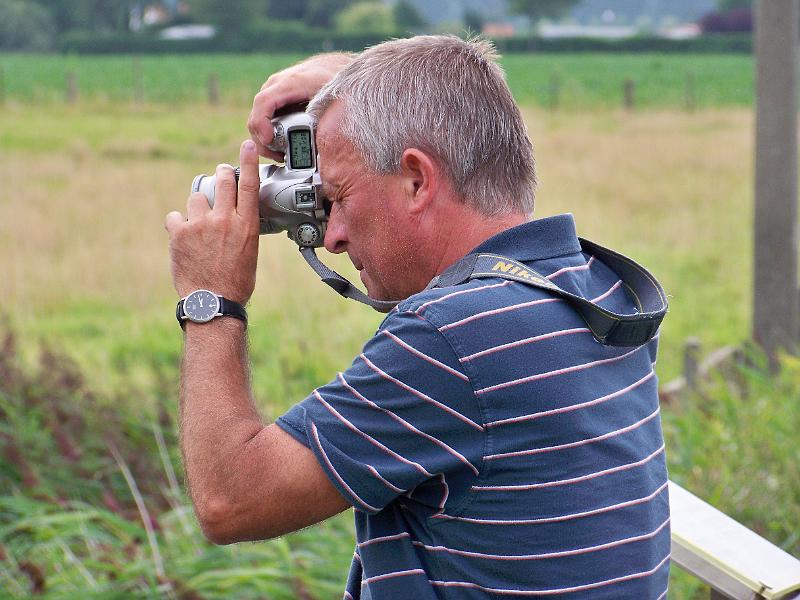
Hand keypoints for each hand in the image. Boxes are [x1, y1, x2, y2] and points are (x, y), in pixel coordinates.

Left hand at [165, 140, 260, 304]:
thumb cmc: (235, 282)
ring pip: (196, 198)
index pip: (249, 185)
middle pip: (222, 181)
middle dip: (221, 173)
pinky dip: (178, 224)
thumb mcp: (249, 252)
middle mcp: (225, 220)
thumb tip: (235, 215)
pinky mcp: (179, 233)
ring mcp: (200, 224)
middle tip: (220, 174)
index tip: (247, 145)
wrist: (213, 302)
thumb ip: (241, 228)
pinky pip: (175, 217)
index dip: (248, 162)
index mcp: (246, 225)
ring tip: (199, 225)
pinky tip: (182, 237)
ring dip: (197, 206)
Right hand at [247, 52, 353, 160]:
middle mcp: (276, 85)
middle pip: (256, 115)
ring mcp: (273, 91)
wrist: (332, 67)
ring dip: (265, 139)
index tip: (269, 141)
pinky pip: (265, 117)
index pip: (264, 102)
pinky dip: (269, 133)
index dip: (261, 123)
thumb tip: (319, 140)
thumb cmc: (334, 80)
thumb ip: (324, 115)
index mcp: (290, 83)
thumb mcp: (332, 98)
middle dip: (263, 140)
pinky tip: (280, 146)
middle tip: (278, 157)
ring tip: (280, 155)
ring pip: (258, 118)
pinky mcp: (275, 99)